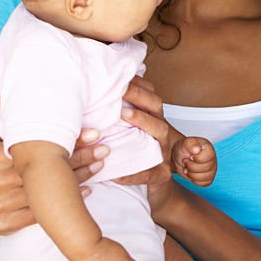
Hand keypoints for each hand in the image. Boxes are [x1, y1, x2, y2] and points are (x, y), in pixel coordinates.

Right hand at [0, 63, 103, 232]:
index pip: (37, 149)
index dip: (69, 142)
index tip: (94, 131)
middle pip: (47, 171)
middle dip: (81, 159)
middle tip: (106, 147)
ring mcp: (1, 206)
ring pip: (48, 195)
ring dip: (80, 180)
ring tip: (103, 164)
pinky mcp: (7, 226)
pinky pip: (42, 215)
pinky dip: (66, 204)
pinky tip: (88, 191)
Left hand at [116, 77, 174, 211]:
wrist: (154, 184)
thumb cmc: (136, 154)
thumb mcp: (131, 133)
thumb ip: (121, 116)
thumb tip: (99, 93)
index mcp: (154, 122)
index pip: (152, 98)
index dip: (139, 86)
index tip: (121, 77)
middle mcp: (161, 134)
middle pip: (157, 110)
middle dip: (139, 97)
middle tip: (120, 90)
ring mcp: (162, 154)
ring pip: (159, 134)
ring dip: (142, 122)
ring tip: (122, 116)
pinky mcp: (159, 175)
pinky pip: (147, 173)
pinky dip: (131, 174)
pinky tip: (114, 173)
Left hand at [172, 136, 216, 185]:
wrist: (179, 156)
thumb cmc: (183, 148)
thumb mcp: (184, 143)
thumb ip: (191, 144)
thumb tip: (197, 149)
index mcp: (209, 149)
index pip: (208, 157)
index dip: (196, 159)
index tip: (190, 156)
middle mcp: (212, 159)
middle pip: (206, 168)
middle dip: (191, 167)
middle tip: (186, 161)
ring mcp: (212, 168)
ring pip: (207, 177)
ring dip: (193, 175)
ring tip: (187, 168)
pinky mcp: (208, 177)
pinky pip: (206, 183)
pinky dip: (196, 181)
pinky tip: (191, 174)